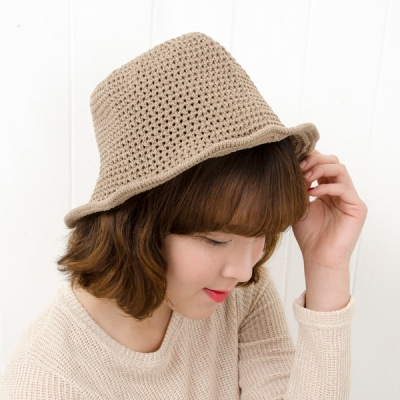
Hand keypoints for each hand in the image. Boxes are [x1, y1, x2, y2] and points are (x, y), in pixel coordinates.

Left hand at [292, 150, 367, 310]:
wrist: (318, 258)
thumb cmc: (309, 236)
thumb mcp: (299, 206)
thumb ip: (298, 188)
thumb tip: (292, 169)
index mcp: (327, 189)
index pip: (322, 164)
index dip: (309, 159)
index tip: (293, 162)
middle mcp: (340, 191)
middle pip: (332, 161)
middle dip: (314, 160)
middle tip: (299, 167)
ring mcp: (350, 198)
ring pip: (340, 169)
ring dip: (320, 169)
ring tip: (305, 178)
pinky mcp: (357, 207)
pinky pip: (343, 188)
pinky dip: (326, 187)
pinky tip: (312, 192)